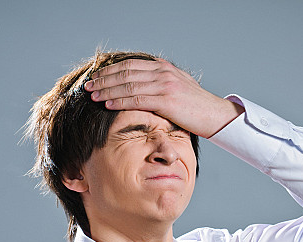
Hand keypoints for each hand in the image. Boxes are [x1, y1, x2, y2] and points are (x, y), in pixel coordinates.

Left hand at [84, 58, 243, 137]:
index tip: (95, 77)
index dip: (110, 70)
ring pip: (128, 85)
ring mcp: (164, 84)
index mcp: (163, 67)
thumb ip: (159, 84)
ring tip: (93, 96)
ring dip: (107, 90)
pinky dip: (120, 101)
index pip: (130, 65)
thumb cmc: (195, 106)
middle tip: (88, 86)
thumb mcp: (177, 88)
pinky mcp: (166, 99)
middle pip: (125, 72)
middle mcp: (162, 72)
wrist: (214, 115)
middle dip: (103, 79)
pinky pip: (137, 99)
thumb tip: (141, 87)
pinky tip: (108, 104)